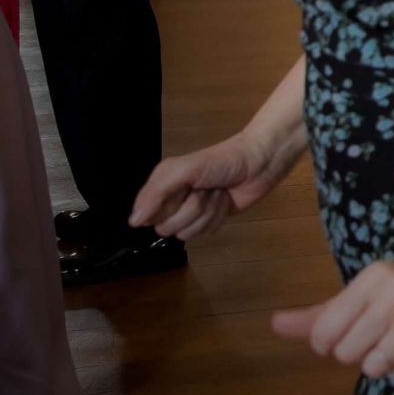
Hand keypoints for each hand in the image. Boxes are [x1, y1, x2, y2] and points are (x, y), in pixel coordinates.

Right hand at [130, 131, 294, 240]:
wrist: (259, 163)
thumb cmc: (221, 161)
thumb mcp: (183, 169)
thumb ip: (155, 193)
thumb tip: (134, 222)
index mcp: (162, 186)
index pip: (146, 215)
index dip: (163, 208)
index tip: (180, 191)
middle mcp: (173, 201)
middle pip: (166, 228)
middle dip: (189, 209)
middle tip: (204, 190)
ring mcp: (192, 213)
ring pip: (186, 233)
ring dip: (206, 213)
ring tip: (217, 193)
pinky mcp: (211, 220)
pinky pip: (204, 233)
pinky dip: (217, 217)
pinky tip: (225, 201)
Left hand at [273, 244, 393, 381]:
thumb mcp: (368, 289)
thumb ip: (321, 312)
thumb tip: (274, 325)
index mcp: (371, 278)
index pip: (323, 334)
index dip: (331, 344)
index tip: (351, 332)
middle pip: (348, 354)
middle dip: (360, 352)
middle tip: (381, 334)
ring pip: (376, 366)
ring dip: (385, 362)